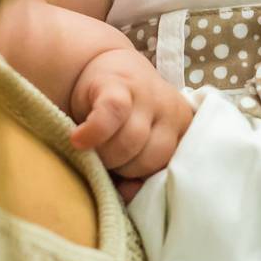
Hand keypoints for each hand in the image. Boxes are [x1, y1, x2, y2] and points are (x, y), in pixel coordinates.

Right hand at [70, 48, 193, 183]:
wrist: (105, 67)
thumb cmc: (122, 118)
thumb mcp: (137, 145)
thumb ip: (137, 172)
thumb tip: (130, 193)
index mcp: (181, 128)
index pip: (169, 168)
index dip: (141, 180)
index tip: (122, 180)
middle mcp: (170, 110)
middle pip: (150, 158)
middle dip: (123, 168)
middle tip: (105, 160)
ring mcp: (147, 94)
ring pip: (132, 140)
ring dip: (106, 154)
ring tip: (91, 150)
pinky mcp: (119, 84)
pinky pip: (112, 114)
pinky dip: (94, 132)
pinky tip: (79, 139)